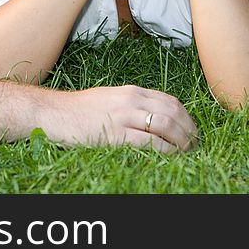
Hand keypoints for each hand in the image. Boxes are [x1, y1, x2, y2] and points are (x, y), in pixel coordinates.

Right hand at [41, 85, 198, 152]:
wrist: (53, 112)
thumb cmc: (79, 109)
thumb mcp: (110, 98)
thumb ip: (132, 104)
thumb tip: (153, 117)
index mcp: (132, 91)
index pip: (170, 100)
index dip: (186, 117)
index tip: (192, 130)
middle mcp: (131, 100)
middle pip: (173, 112)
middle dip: (189, 130)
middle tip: (195, 144)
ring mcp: (124, 117)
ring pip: (166, 126)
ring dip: (181, 141)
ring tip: (186, 152)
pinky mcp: (116, 135)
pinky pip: (150, 142)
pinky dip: (166, 150)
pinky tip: (171, 157)